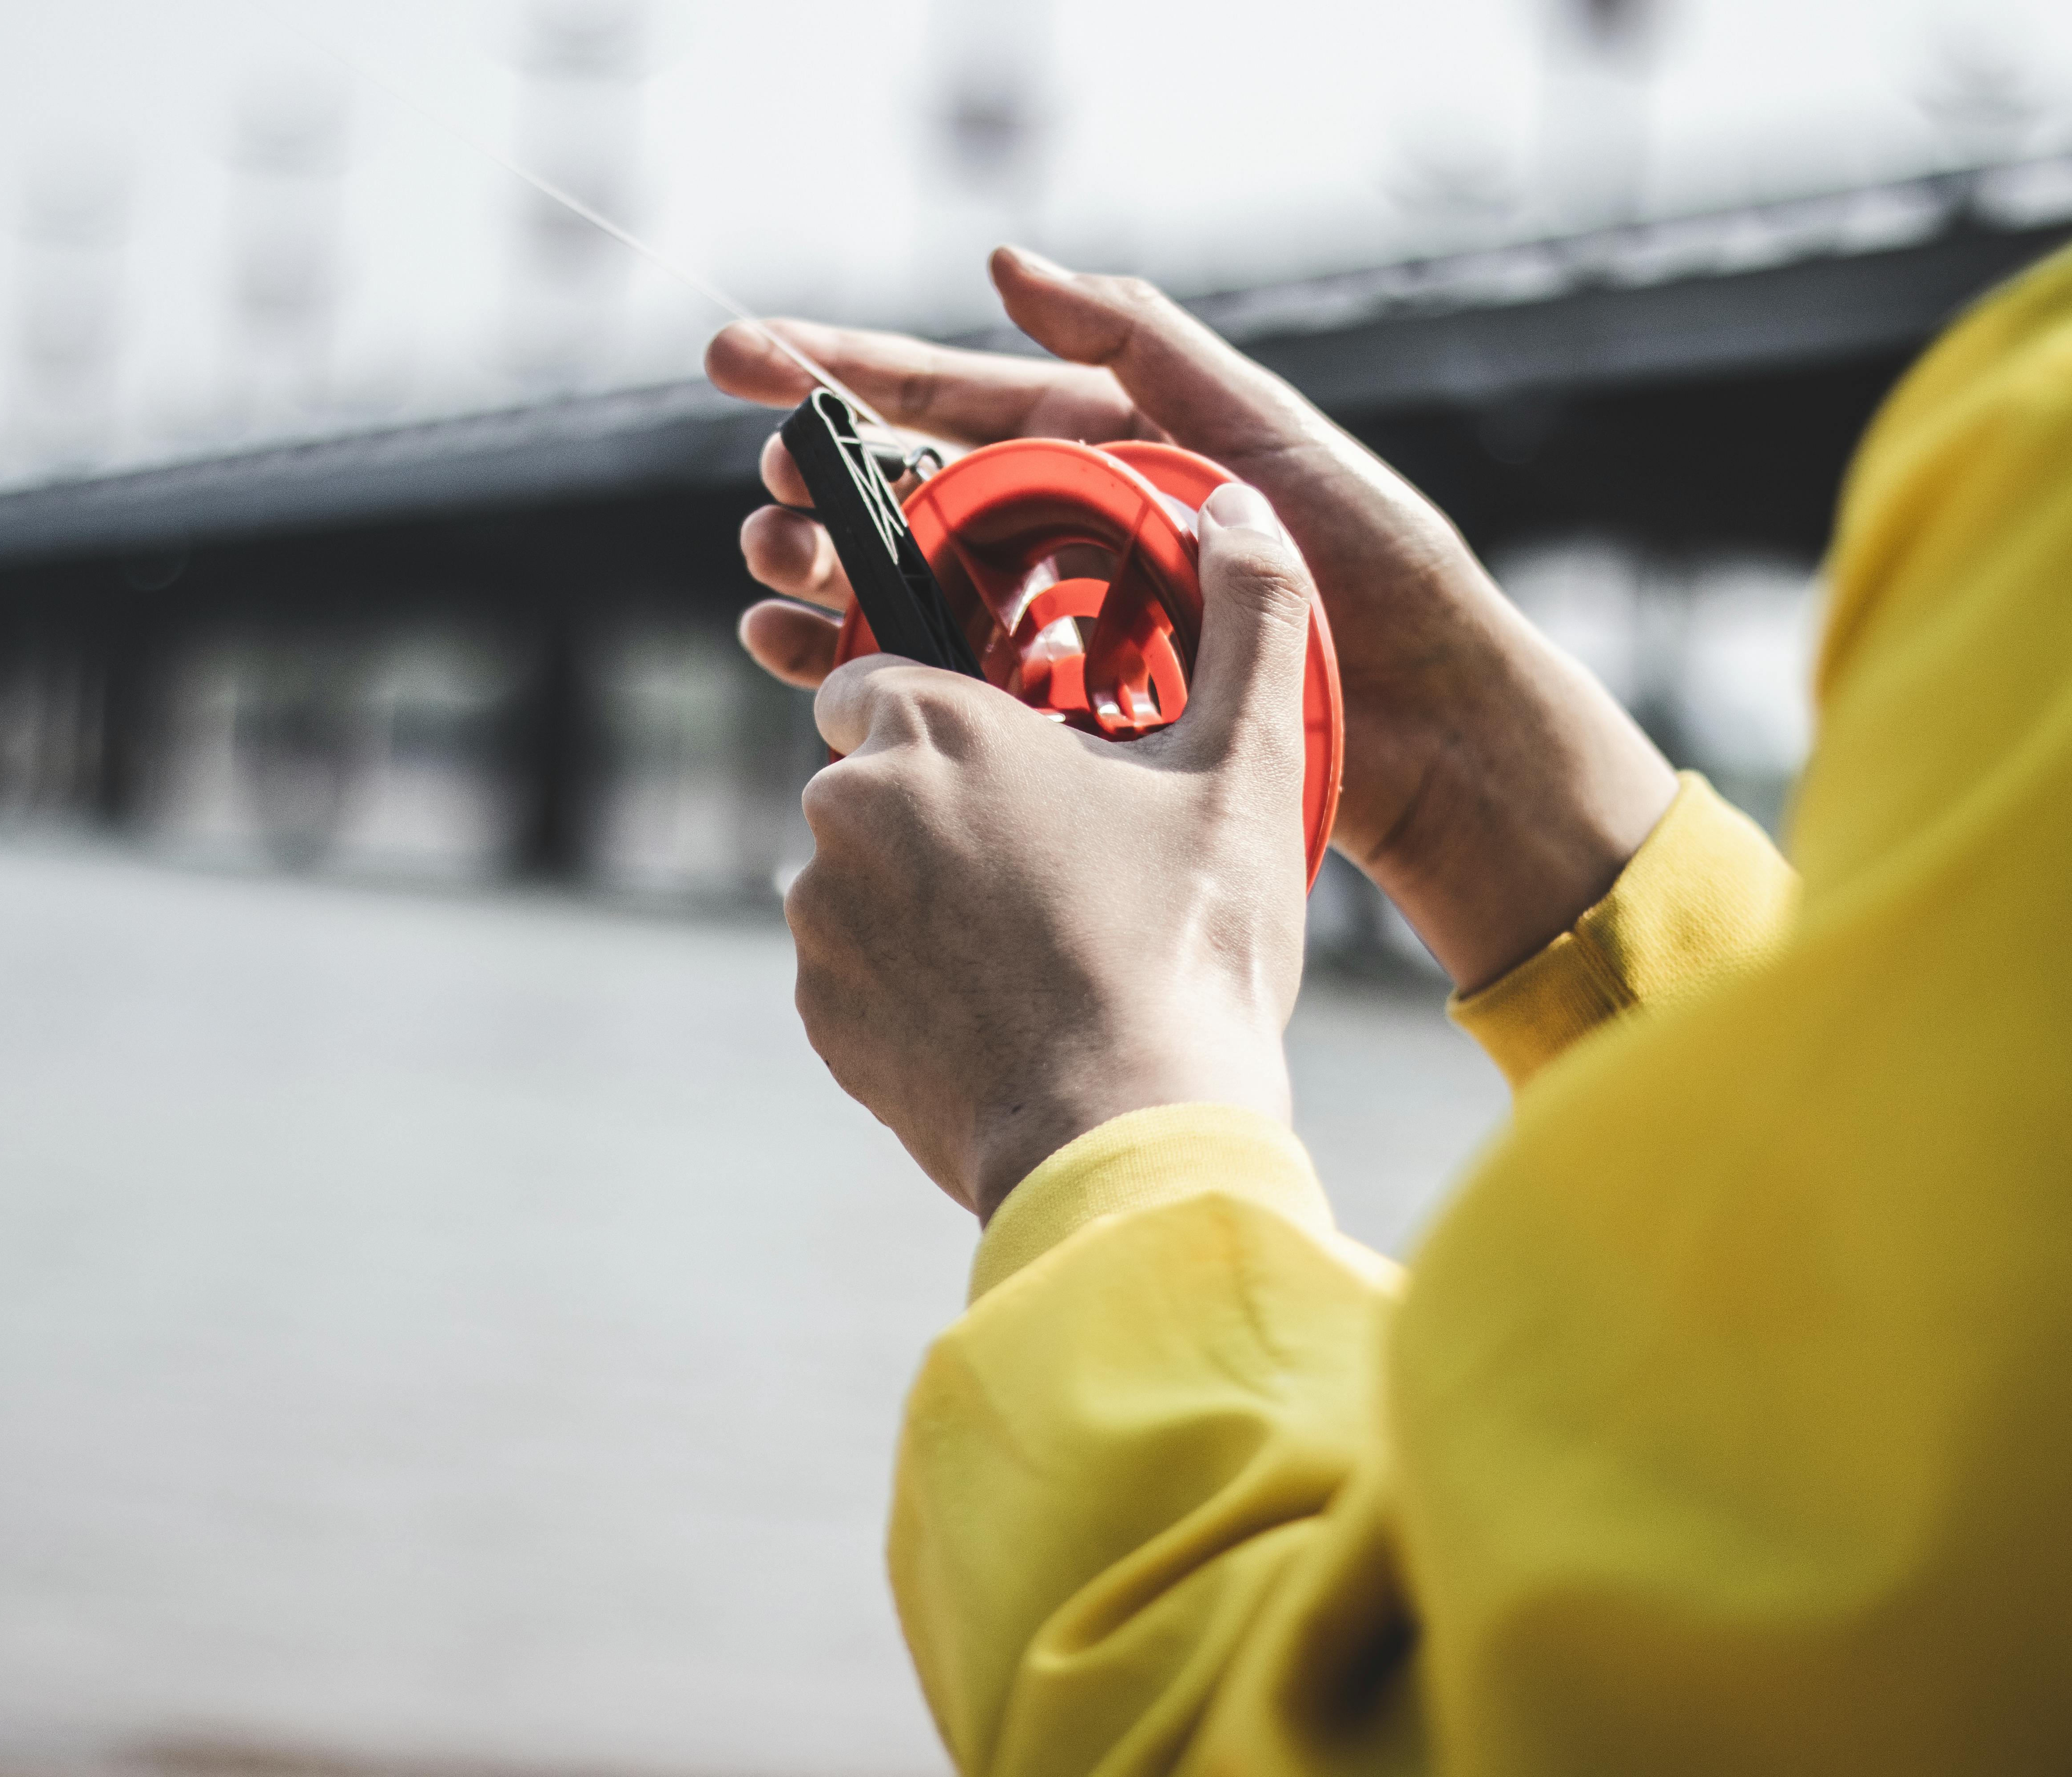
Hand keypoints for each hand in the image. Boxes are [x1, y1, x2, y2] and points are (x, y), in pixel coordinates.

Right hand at [707, 248, 1676, 993]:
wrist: (1431, 720)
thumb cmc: (1370, 560)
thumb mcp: (1258, 428)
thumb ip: (1137, 344)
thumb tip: (1003, 264)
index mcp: (1093, 451)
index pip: (941, 396)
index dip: (836, 370)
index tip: (737, 355)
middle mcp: (1056, 535)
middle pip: (896, 495)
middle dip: (812, 482)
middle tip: (767, 488)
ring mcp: (1049, 627)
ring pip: (893, 590)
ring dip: (815, 574)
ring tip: (768, 567)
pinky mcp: (1056, 717)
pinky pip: (932, 686)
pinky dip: (851, 667)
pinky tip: (797, 653)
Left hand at [789, 484, 1310, 1219]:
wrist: (1131, 1131)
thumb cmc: (1189, 942)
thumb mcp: (1246, 766)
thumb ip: (1250, 616)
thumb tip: (1243, 506)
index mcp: (931, 725)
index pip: (880, 677)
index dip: (956, 720)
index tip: (1025, 773)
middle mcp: (846, 808)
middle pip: (878, 783)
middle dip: (948, 816)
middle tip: (1057, 876)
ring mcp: (821, 919)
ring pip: (863, 880)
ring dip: (929, 902)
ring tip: (1040, 955)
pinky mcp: (821, 1015)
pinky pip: (856, 976)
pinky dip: (912, 989)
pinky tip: (1004, 1018)